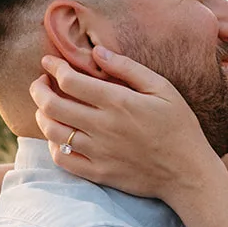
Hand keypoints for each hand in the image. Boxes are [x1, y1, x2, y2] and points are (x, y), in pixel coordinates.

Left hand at [30, 50, 215, 199]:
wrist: (189, 173)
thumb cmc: (180, 127)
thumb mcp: (163, 89)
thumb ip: (128, 69)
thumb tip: (97, 52)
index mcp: (118, 102)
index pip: (70, 80)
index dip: (53, 68)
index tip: (49, 63)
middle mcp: (103, 127)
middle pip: (53, 104)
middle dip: (38, 89)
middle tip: (40, 82)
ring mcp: (99, 152)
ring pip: (52, 132)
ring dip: (42, 115)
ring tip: (45, 107)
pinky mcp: (99, 173)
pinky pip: (63, 160)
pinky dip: (52, 146)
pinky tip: (58, 137)